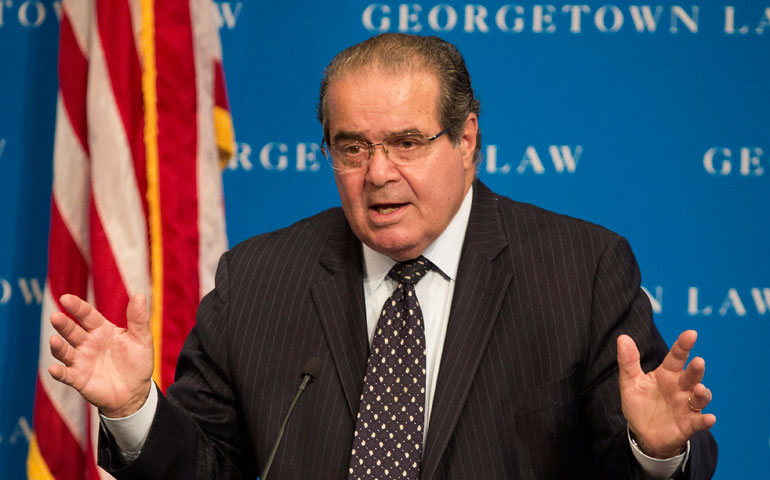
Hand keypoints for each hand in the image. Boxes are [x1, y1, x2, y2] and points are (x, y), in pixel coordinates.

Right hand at [48, 294, 153, 417]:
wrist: (136, 391)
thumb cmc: (137, 362)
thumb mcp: (141, 339)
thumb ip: (138, 318)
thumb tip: (140, 295)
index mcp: (102, 330)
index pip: (87, 315)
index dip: (77, 307)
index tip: (66, 298)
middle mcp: (88, 343)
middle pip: (72, 331)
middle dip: (63, 324)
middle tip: (56, 317)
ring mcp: (81, 361)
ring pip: (65, 351)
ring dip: (58, 346)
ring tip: (54, 340)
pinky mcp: (79, 379)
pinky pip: (66, 375)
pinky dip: (59, 372)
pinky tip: (53, 369)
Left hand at [617, 330, 715, 458]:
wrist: (642, 433)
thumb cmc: (639, 404)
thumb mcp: (629, 382)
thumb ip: (628, 362)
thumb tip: (622, 338)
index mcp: (667, 374)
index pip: (676, 357)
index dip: (683, 346)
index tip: (691, 333)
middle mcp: (680, 388)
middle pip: (691, 376)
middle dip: (696, 369)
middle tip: (698, 361)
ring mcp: (686, 406)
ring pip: (699, 397)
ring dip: (702, 393)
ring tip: (699, 389)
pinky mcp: (688, 424)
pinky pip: (699, 422)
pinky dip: (705, 420)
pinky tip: (710, 419)